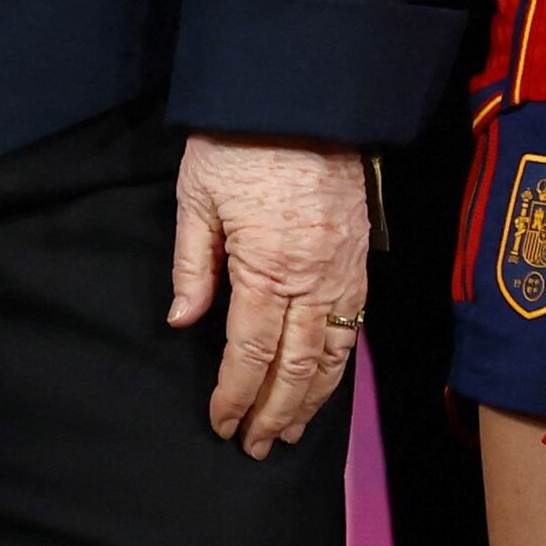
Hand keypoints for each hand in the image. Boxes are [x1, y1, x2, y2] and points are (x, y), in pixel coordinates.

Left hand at [169, 133, 369, 457]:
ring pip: (332, 356)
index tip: (220, 423)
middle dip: (274, 414)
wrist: (305, 97)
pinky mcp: (361, 262)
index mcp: (267, 268)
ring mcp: (344, 273)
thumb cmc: (240, 142)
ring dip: (311, 400)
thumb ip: (192, 264)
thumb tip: (184, 321)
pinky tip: (323, 382)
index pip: (250, 353)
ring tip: (290, 432)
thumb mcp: (197, 196)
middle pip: (296, 368)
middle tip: (255, 448)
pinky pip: (354, 329)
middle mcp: (313, 280)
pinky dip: (338, 366)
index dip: (235, 395)